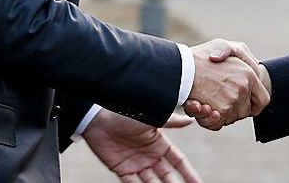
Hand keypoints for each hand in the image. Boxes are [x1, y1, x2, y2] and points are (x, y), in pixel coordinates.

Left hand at [83, 108, 200, 182]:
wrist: (98, 118)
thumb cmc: (125, 113)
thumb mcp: (151, 117)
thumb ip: (170, 121)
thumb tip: (190, 121)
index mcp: (159, 144)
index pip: (178, 162)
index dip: (188, 173)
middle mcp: (150, 156)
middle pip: (168, 176)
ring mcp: (137, 164)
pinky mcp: (122, 170)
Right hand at [184, 39, 270, 129]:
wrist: (179, 66)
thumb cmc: (200, 56)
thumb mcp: (223, 46)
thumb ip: (240, 56)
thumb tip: (250, 74)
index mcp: (249, 73)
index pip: (263, 99)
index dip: (252, 104)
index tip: (241, 102)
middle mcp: (244, 86)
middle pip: (245, 111)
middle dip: (233, 110)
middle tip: (216, 99)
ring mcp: (233, 99)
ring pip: (231, 118)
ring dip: (220, 114)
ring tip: (206, 100)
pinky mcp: (221, 110)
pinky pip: (219, 123)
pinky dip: (210, 119)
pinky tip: (201, 107)